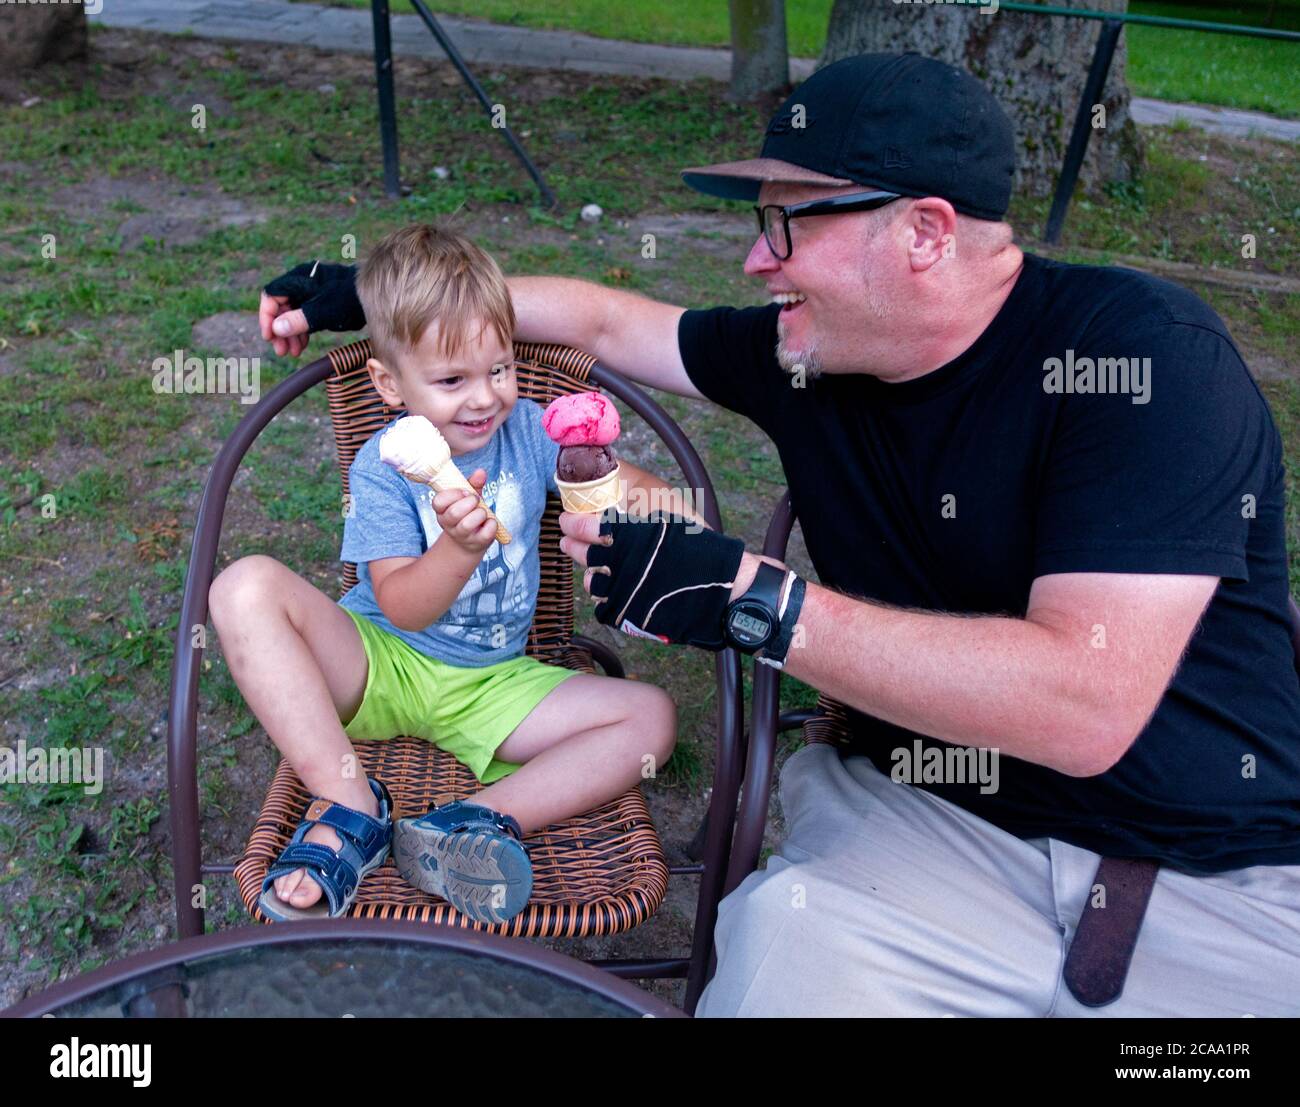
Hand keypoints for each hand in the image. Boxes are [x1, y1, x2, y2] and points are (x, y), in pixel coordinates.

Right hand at [259, 262, 365, 357]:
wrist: (377, 296)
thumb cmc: (351, 299)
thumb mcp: (325, 311)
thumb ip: (300, 319)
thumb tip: (276, 329)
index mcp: (299, 279)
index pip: (271, 295)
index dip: (266, 316)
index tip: (270, 337)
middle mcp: (302, 284)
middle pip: (279, 307)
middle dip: (279, 330)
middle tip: (281, 351)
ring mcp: (310, 294)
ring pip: (291, 314)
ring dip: (289, 334)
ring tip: (293, 352)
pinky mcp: (319, 304)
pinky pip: (303, 318)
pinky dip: (300, 332)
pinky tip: (301, 346)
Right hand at [433, 470, 497, 555]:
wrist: (471, 540)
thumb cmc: (468, 513)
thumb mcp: (467, 497)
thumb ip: (472, 483)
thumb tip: (481, 472)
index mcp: (442, 510)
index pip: (438, 502)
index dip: (453, 494)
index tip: (465, 491)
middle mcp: (448, 524)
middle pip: (454, 513)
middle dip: (469, 502)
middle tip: (476, 500)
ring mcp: (462, 535)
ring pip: (467, 525)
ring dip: (480, 514)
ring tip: (483, 512)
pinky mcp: (477, 543)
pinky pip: (485, 534)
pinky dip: (492, 524)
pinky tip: (491, 521)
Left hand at [558, 510, 754, 649]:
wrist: (721, 590)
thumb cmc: (701, 553)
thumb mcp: (671, 524)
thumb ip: (641, 522)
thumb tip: (614, 518)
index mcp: (632, 537)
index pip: (589, 527)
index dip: (574, 522)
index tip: (568, 519)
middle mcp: (623, 564)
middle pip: (584, 553)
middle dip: (572, 544)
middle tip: (567, 539)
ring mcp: (623, 592)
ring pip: (591, 582)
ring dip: (587, 572)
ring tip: (589, 567)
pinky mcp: (628, 615)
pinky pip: (605, 607)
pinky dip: (604, 598)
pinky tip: (608, 591)